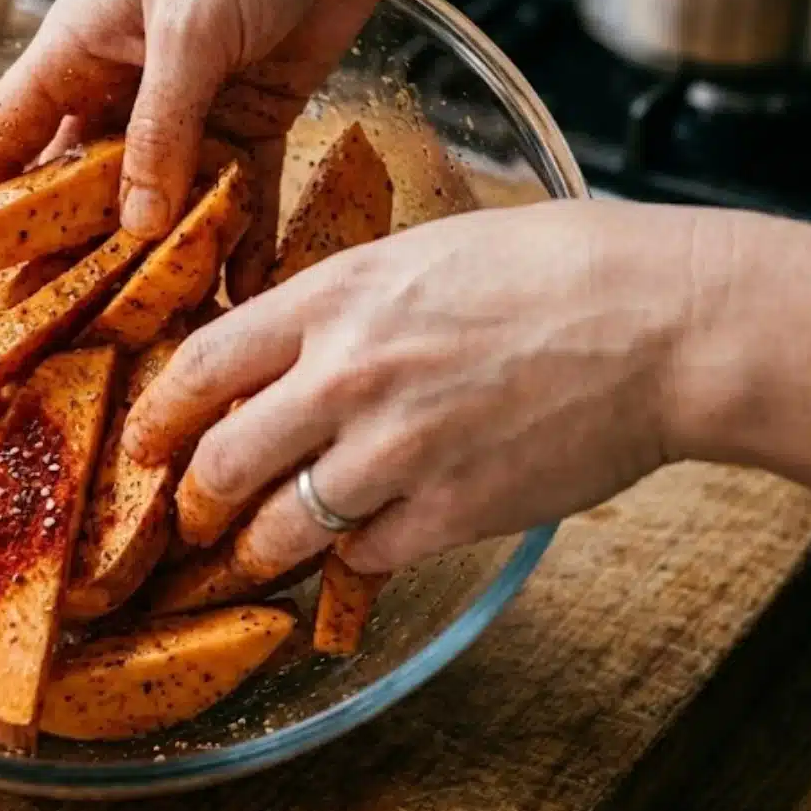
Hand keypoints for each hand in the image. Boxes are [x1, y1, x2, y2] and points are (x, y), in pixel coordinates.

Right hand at [0, 0, 410, 303]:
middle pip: (78, 191)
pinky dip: (238, 240)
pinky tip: (238, 294)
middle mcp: (123, 90)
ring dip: (156, 263)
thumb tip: (133, 225)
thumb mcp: (189, 31)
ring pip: (157, 205)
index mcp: (77, 54)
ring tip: (149, 333)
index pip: (4, 143)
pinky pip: (235, 196)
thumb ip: (161, 130)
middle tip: (57, 337)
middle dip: (67, 261)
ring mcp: (189, 111)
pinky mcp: (252, 120)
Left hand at [121, 199, 726, 576]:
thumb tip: (279, 346)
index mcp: (335, 299)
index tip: (145, 440)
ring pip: (280, 528)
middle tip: (195, 513)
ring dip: (259, 548)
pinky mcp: (450, 510)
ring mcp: (397, 449)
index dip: (157, 415)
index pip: (200, 366)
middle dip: (194, 499)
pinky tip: (364, 546)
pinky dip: (354, 559)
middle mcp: (347, 376)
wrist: (665, 320)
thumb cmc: (555, 268)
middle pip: (220, 462)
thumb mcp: (422, 251)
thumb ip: (340, 302)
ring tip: (257, 552)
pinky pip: (363, 557)